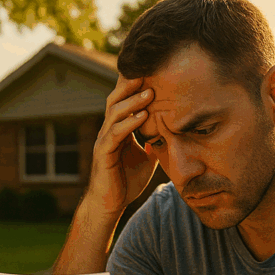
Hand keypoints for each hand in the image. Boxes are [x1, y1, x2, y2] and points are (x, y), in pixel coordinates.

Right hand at [86, 74, 158, 216]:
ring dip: (133, 102)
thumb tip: (171, 135)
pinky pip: (115, 134)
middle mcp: (108, 131)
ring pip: (115, 113)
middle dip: (131, 85)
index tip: (152, 72)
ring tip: (150, 91)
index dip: (135, 87)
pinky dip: (129, 123)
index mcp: (118, 130)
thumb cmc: (125, 182)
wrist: (109, 205)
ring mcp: (104, 141)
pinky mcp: (103, 154)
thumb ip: (154, 145)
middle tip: (148, 70)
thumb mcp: (146, 160)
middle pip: (116, 100)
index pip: (124, 102)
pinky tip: (143, 116)